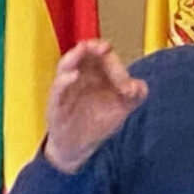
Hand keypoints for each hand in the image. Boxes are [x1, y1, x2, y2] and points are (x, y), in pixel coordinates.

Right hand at [43, 39, 147, 172]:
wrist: (78, 147)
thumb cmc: (98, 121)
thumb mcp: (122, 108)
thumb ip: (135, 95)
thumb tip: (137, 86)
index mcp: (96, 73)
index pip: (100, 55)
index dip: (105, 51)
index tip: (108, 49)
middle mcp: (80, 76)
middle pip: (82, 55)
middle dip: (91, 47)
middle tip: (101, 46)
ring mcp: (66, 89)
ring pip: (66, 66)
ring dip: (75, 57)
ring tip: (84, 49)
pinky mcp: (56, 105)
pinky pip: (58, 89)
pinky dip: (64, 81)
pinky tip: (73, 76)